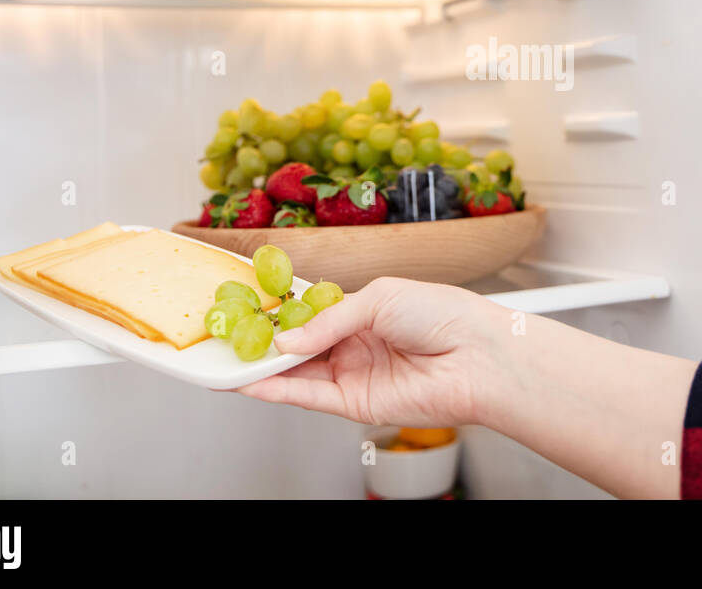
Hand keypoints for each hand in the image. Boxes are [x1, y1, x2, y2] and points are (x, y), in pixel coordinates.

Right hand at [238, 276, 509, 427]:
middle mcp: (355, 344)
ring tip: (222, 358)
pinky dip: (275, 390)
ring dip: (259, 367)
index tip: (243, 307)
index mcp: (363, 311)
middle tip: (222, 335)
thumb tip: (287, 339)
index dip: (277, 312)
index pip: (309, 313)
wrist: (479, 356)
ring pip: (295, 372)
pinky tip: (248, 381)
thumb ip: (328, 319)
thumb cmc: (445, 315)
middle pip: (297, 346)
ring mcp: (353, 374)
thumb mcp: (380, 297)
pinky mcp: (355, 404)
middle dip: (261, 342)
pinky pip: (307, 396)